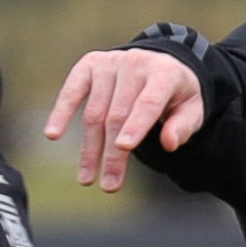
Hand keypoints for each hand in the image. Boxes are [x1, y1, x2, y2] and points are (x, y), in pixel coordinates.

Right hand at [43, 47, 204, 192]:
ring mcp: (110, 62)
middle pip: (118, 115)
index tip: (124, 147)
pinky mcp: (89, 65)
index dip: (136, 125)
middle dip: (113, 153)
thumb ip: (183, 126)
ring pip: (95, 111)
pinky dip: (61, 112)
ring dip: (90, 148)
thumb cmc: (177, 94)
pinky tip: (52, 134)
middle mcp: (135, 63)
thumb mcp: (193, 109)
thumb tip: (169, 144)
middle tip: (109, 185)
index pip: (148, 102)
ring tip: (87, 178)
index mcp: (164, 73)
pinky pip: (72, 91)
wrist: (162, 61)